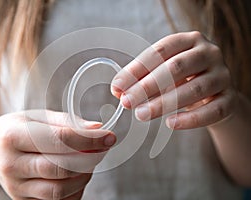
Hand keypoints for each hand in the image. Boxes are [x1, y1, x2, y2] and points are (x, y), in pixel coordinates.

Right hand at [0, 110, 115, 199]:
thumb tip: (97, 127)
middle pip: (59, 168)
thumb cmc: (18, 129)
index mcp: (13, 137)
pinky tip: (77, 175)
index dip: (89, 139)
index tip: (108, 136)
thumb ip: (67, 122)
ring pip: (58, 190)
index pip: (59, 140)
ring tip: (89, 161)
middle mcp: (11, 165)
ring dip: (83, 176)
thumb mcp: (37, 117)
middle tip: (102, 149)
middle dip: (89, 159)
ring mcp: (15, 187)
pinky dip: (74, 190)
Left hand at [111, 31, 236, 128]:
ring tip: (141, 115)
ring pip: (194, 90)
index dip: (137, 69)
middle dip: (147, 86)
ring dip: (164, 103)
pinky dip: (190, 119)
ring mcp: (222, 75)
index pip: (160, 51)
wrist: (214, 93)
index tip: (118, 86)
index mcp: (189, 40)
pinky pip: (212, 111)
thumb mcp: (162, 73)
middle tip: (127, 102)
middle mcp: (209, 53)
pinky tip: (170, 124)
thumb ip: (141, 78)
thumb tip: (117, 89)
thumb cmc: (182, 79)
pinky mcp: (230, 99)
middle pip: (176, 68)